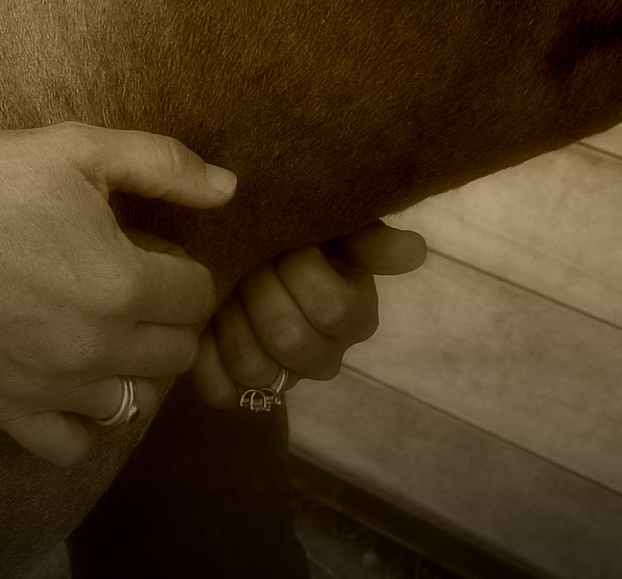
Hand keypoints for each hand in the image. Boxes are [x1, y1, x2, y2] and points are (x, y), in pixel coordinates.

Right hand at [0, 121, 233, 466]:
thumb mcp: (81, 148)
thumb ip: (164, 166)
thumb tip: (229, 190)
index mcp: (124, 283)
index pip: (199, 296)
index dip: (182, 266)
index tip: (151, 248)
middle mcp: (98, 348)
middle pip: (177, 354)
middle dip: (167, 318)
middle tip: (130, 284)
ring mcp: (52, 387)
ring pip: (134, 403)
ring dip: (133, 369)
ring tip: (103, 331)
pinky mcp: (6, 409)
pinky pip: (71, 444)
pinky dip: (82, 420)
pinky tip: (69, 379)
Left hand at [191, 220, 428, 408]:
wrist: (245, 252)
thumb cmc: (297, 237)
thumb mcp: (336, 228)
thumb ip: (371, 241)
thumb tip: (415, 252)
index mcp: (355, 317)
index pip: (335, 310)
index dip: (302, 274)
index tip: (285, 243)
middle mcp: (324, 357)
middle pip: (291, 339)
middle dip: (261, 291)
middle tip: (248, 261)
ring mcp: (281, 379)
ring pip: (255, 367)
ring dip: (231, 318)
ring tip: (225, 286)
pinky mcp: (238, 392)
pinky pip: (222, 391)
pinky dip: (206, 356)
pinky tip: (206, 322)